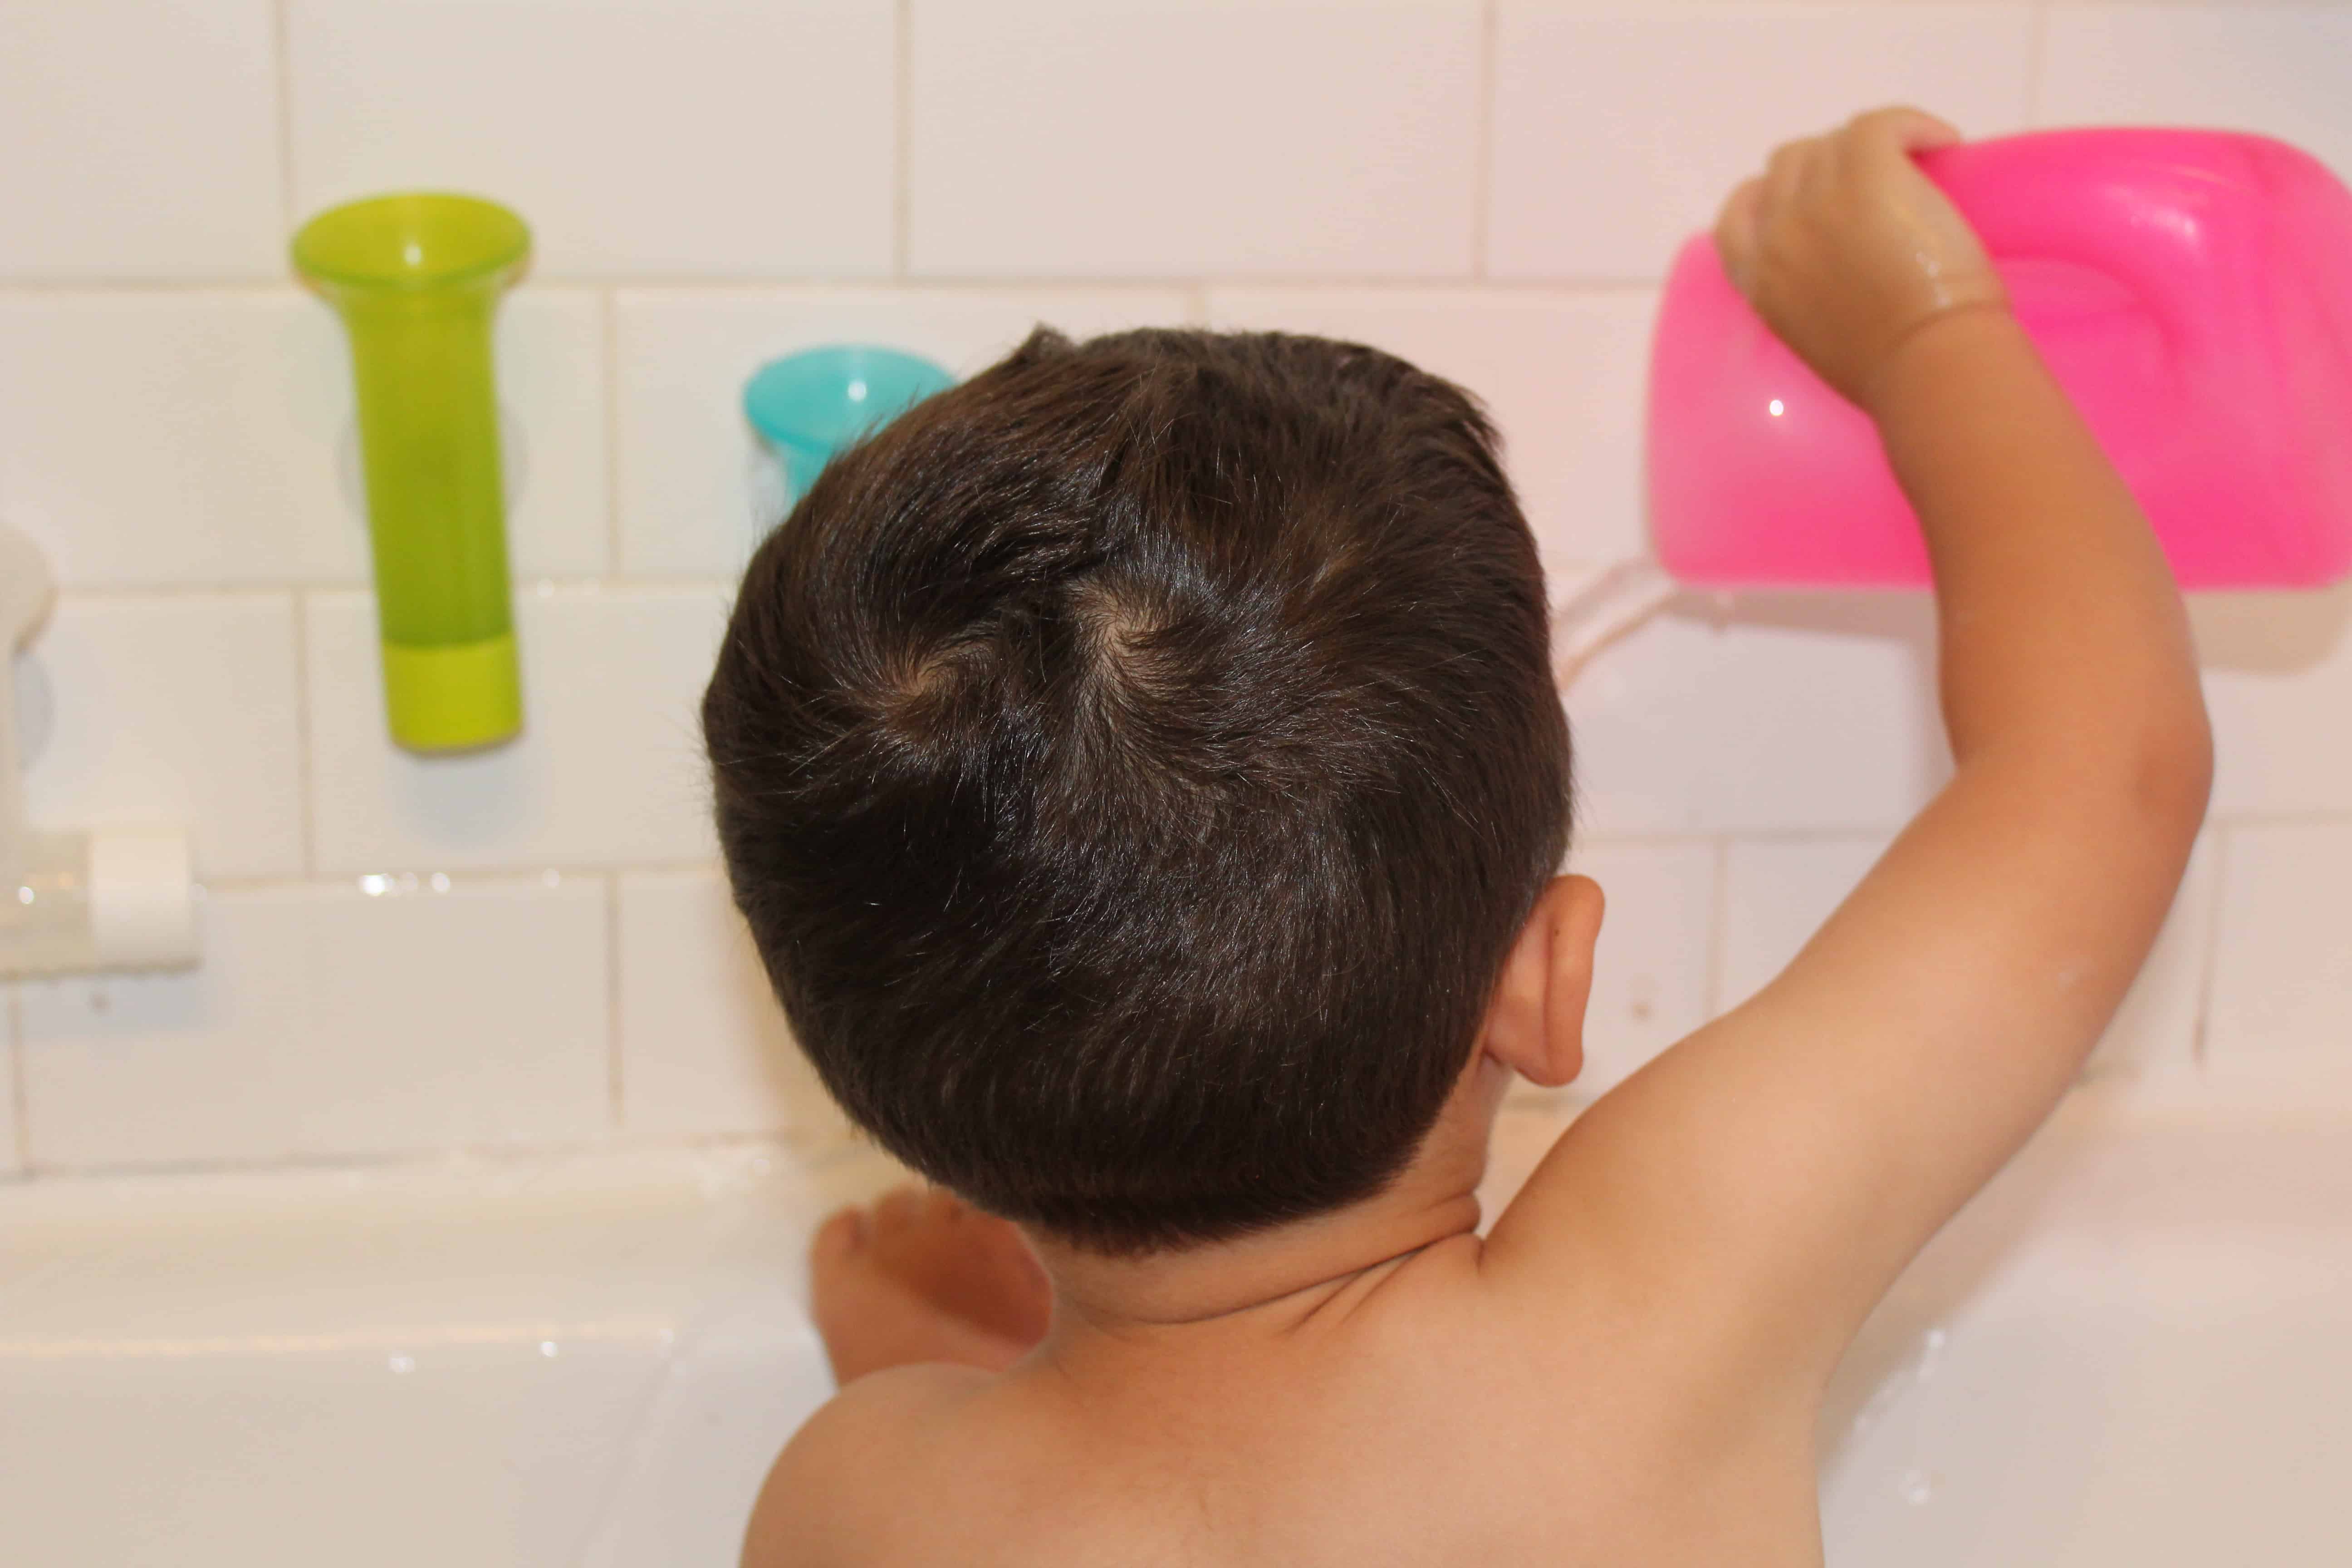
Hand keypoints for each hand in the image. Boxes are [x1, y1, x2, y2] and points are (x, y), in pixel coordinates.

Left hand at [809, 1185, 1052, 1382]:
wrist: (938, 1452)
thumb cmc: (998, 1389)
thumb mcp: (1049, 1318)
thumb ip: (1043, 1266)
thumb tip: (1036, 1239)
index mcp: (994, 1237)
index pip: (988, 1188)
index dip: (987, 1210)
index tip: (989, 1230)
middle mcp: (938, 1235)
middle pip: (941, 1194)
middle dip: (949, 1218)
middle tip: (954, 1254)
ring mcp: (884, 1256)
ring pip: (892, 1205)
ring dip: (905, 1220)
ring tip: (912, 1252)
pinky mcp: (838, 1284)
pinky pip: (836, 1229)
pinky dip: (847, 1227)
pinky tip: (857, 1236)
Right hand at [1713, 106, 2007, 414]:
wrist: (1926, 364)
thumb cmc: (1886, 373)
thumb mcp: (1815, 338)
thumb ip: (1804, 297)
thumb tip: (1836, 269)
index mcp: (1758, 279)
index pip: (1738, 214)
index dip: (1772, 195)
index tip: (1812, 201)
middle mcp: (1777, 231)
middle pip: (1789, 164)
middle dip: (1829, 167)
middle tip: (1880, 189)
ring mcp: (1819, 199)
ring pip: (1835, 142)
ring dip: (1873, 149)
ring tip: (1917, 170)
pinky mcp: (1868, 173)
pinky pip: (1880, 123)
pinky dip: (1913, 126)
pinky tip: (1942, 142)